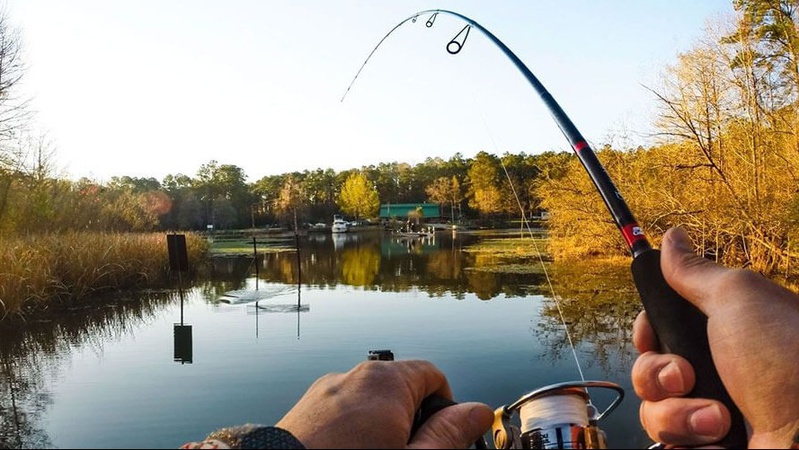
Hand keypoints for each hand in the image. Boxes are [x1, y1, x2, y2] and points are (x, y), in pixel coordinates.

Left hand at [276, 359, 493, 448]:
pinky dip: (352, 432)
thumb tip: (477, 411)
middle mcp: (354, 377)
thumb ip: (448, 435)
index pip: (433, 376)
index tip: (441, 441)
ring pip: (370, 404)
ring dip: (381, 429)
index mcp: (386, 382)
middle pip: (401, 389)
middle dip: (412, 422)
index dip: (445, 410)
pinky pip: (342, 413)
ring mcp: (325, 392)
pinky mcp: (305, 410)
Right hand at [632, 227, 798, 447]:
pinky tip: (721, 442)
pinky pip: (669, 443)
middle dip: (657, 376)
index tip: (652, 337)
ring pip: (653, 412)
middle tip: (687, 376)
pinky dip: (690, 442)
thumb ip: (694, 271)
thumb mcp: (737, 298)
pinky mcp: (708, 446)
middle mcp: (711, 372)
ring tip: (719, 420)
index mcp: (716, 334)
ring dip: (678, 415)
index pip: (656, 330)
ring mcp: (709, 415)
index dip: (646, 333)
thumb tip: (672, 236)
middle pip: (646, 370)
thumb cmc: (786, 357)